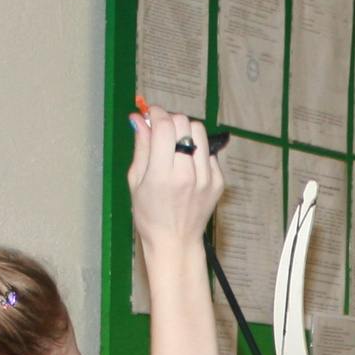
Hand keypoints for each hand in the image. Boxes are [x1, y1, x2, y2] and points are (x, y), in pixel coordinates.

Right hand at [127, 104, 224, 255]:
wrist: (175, 241)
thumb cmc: (149, 214)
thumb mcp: (136, 180)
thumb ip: (141, 146)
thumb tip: (138, 118)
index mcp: (163, 174)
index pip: (165, 126)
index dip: (156, 113)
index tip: (151, 114)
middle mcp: (187, 174)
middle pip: (184, 124)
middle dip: (171, 120)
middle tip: (162, 130)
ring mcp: (206, 178)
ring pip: (200, 132)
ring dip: (186, 131)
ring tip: (176, 145)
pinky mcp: (218, 182)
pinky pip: (209, 152)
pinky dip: (198, 151)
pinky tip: (188, 164)